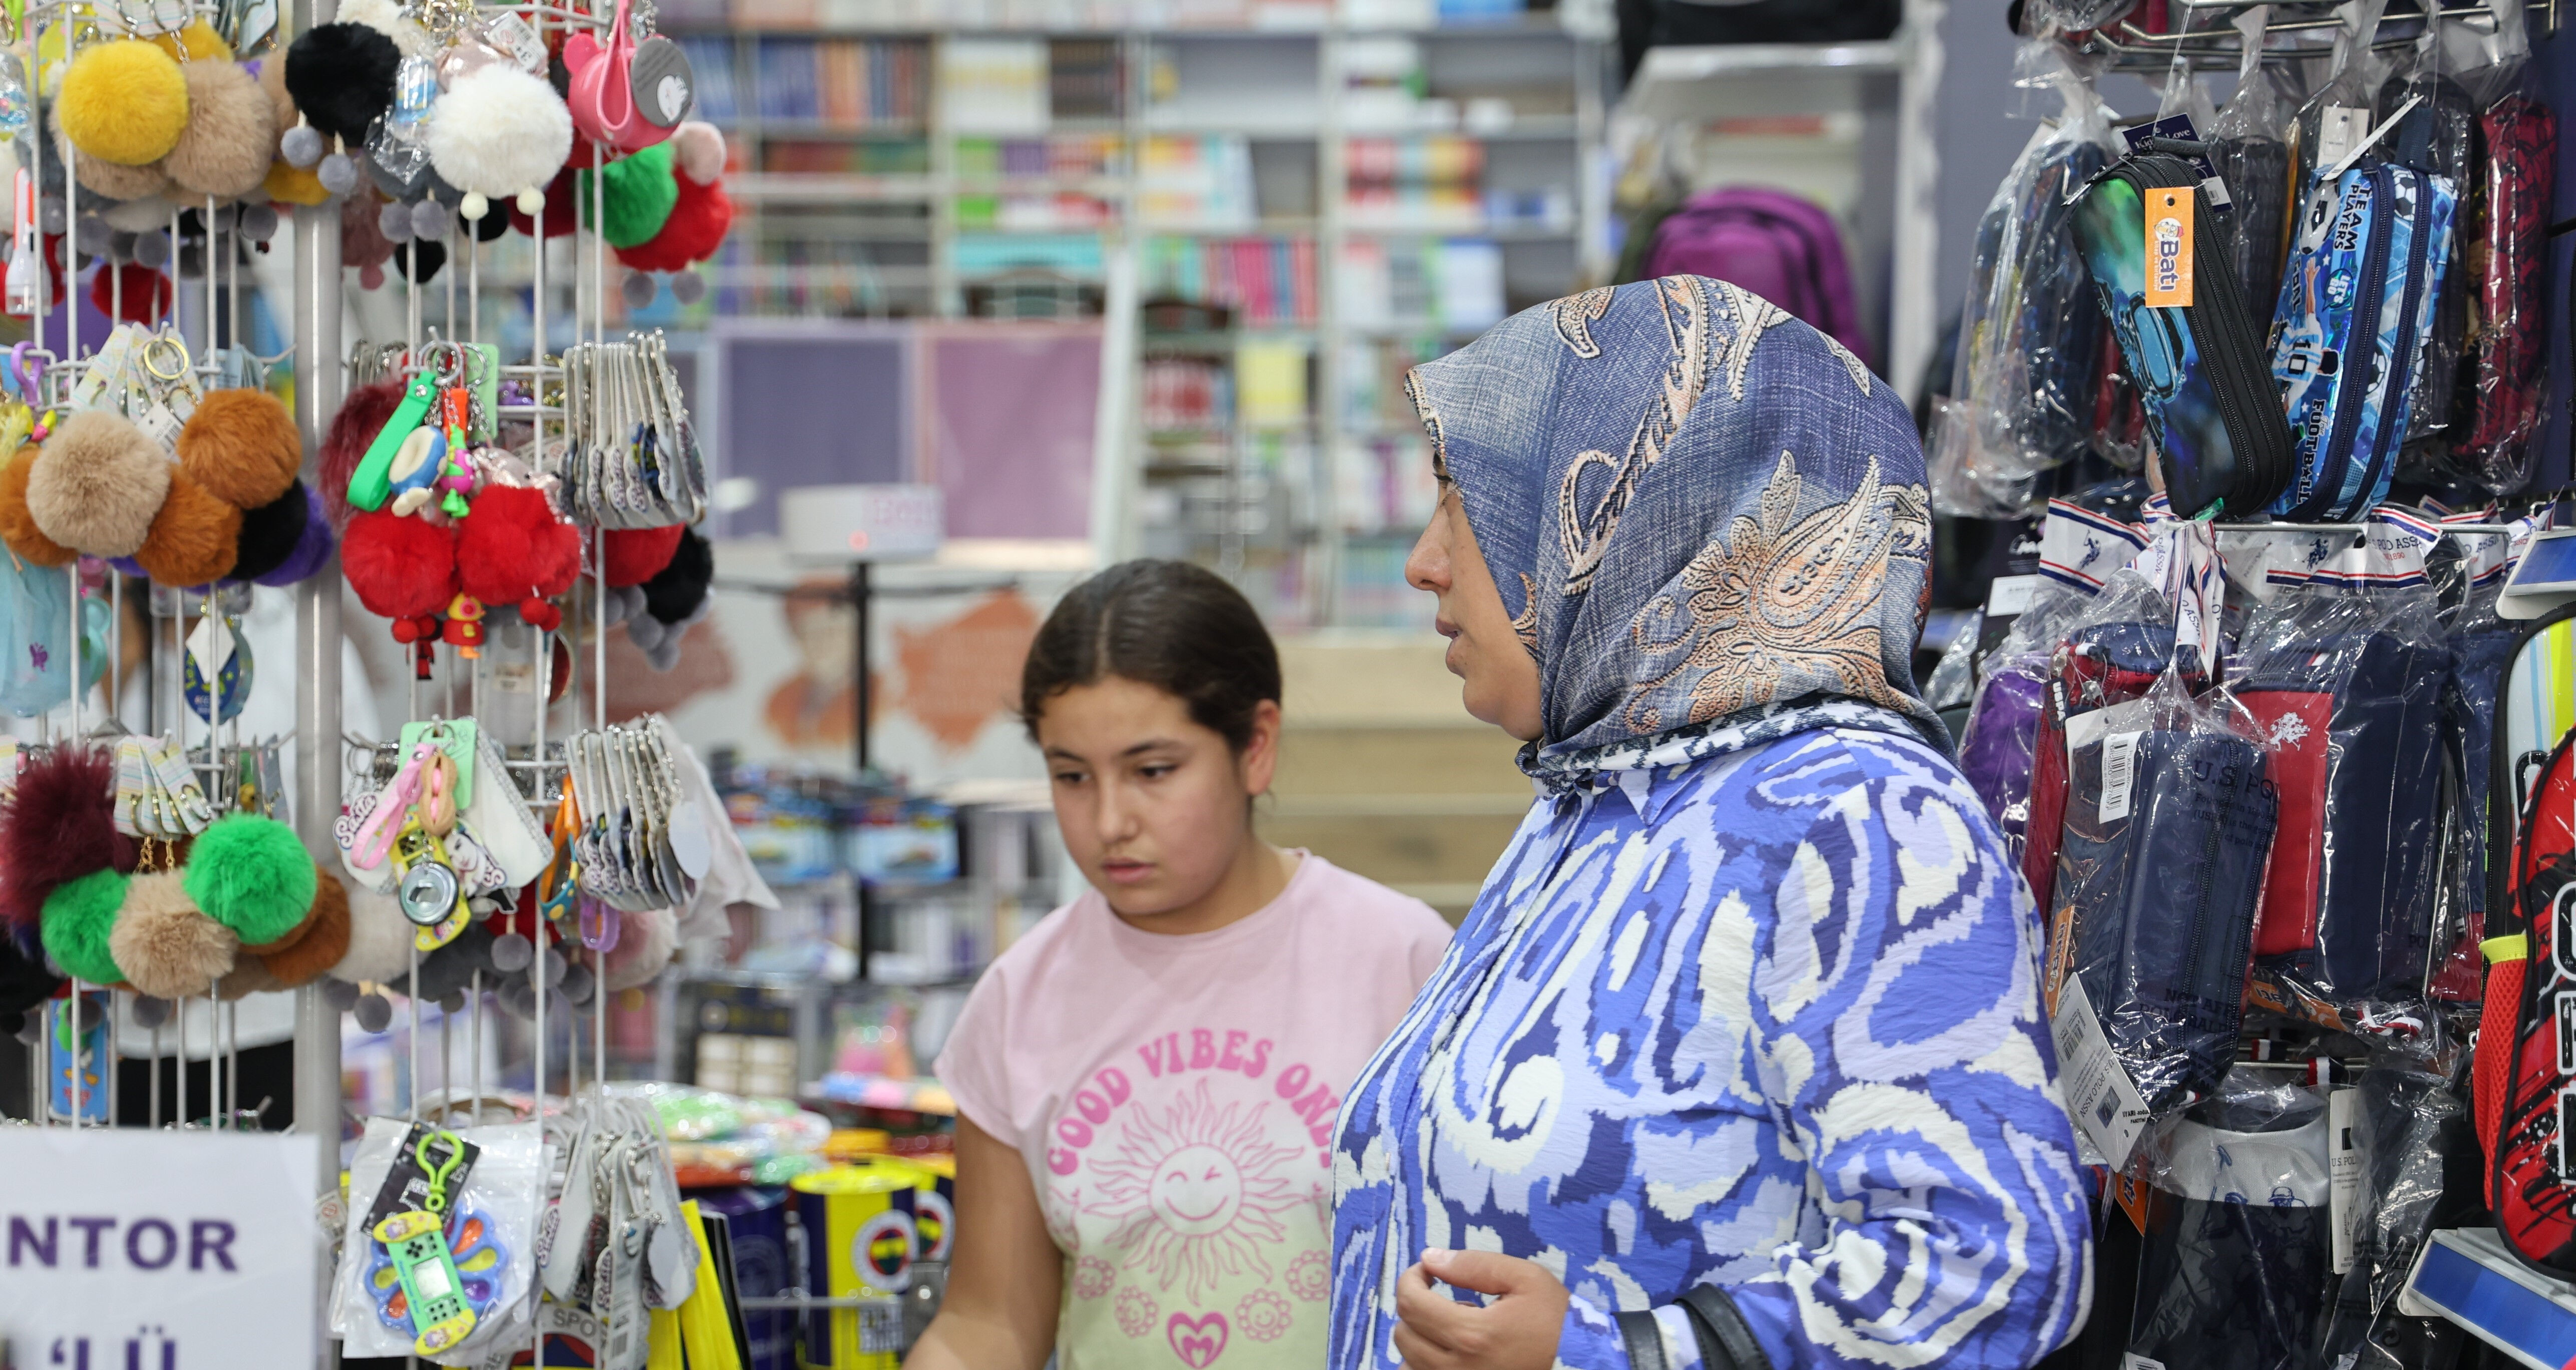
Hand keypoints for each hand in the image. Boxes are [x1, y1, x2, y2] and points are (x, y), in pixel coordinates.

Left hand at [1392, 1248, 1569, 1369]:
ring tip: (1450, 1327)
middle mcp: (1457, 1368)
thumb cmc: (1555, 1320)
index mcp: (1472, 1335)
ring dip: (1418, 1338)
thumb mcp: (1524, 1278)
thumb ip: (1474, 1265)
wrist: (1580, 1364)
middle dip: (1414, 1307)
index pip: (1410, 1303)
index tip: (1427, 1271)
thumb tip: (1429, 1258)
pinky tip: (1448, 1350)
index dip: (1411, 1278)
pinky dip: (1423, 1363)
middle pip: (1403, 1334)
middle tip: (1442, 1297)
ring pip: (1407, 1363)